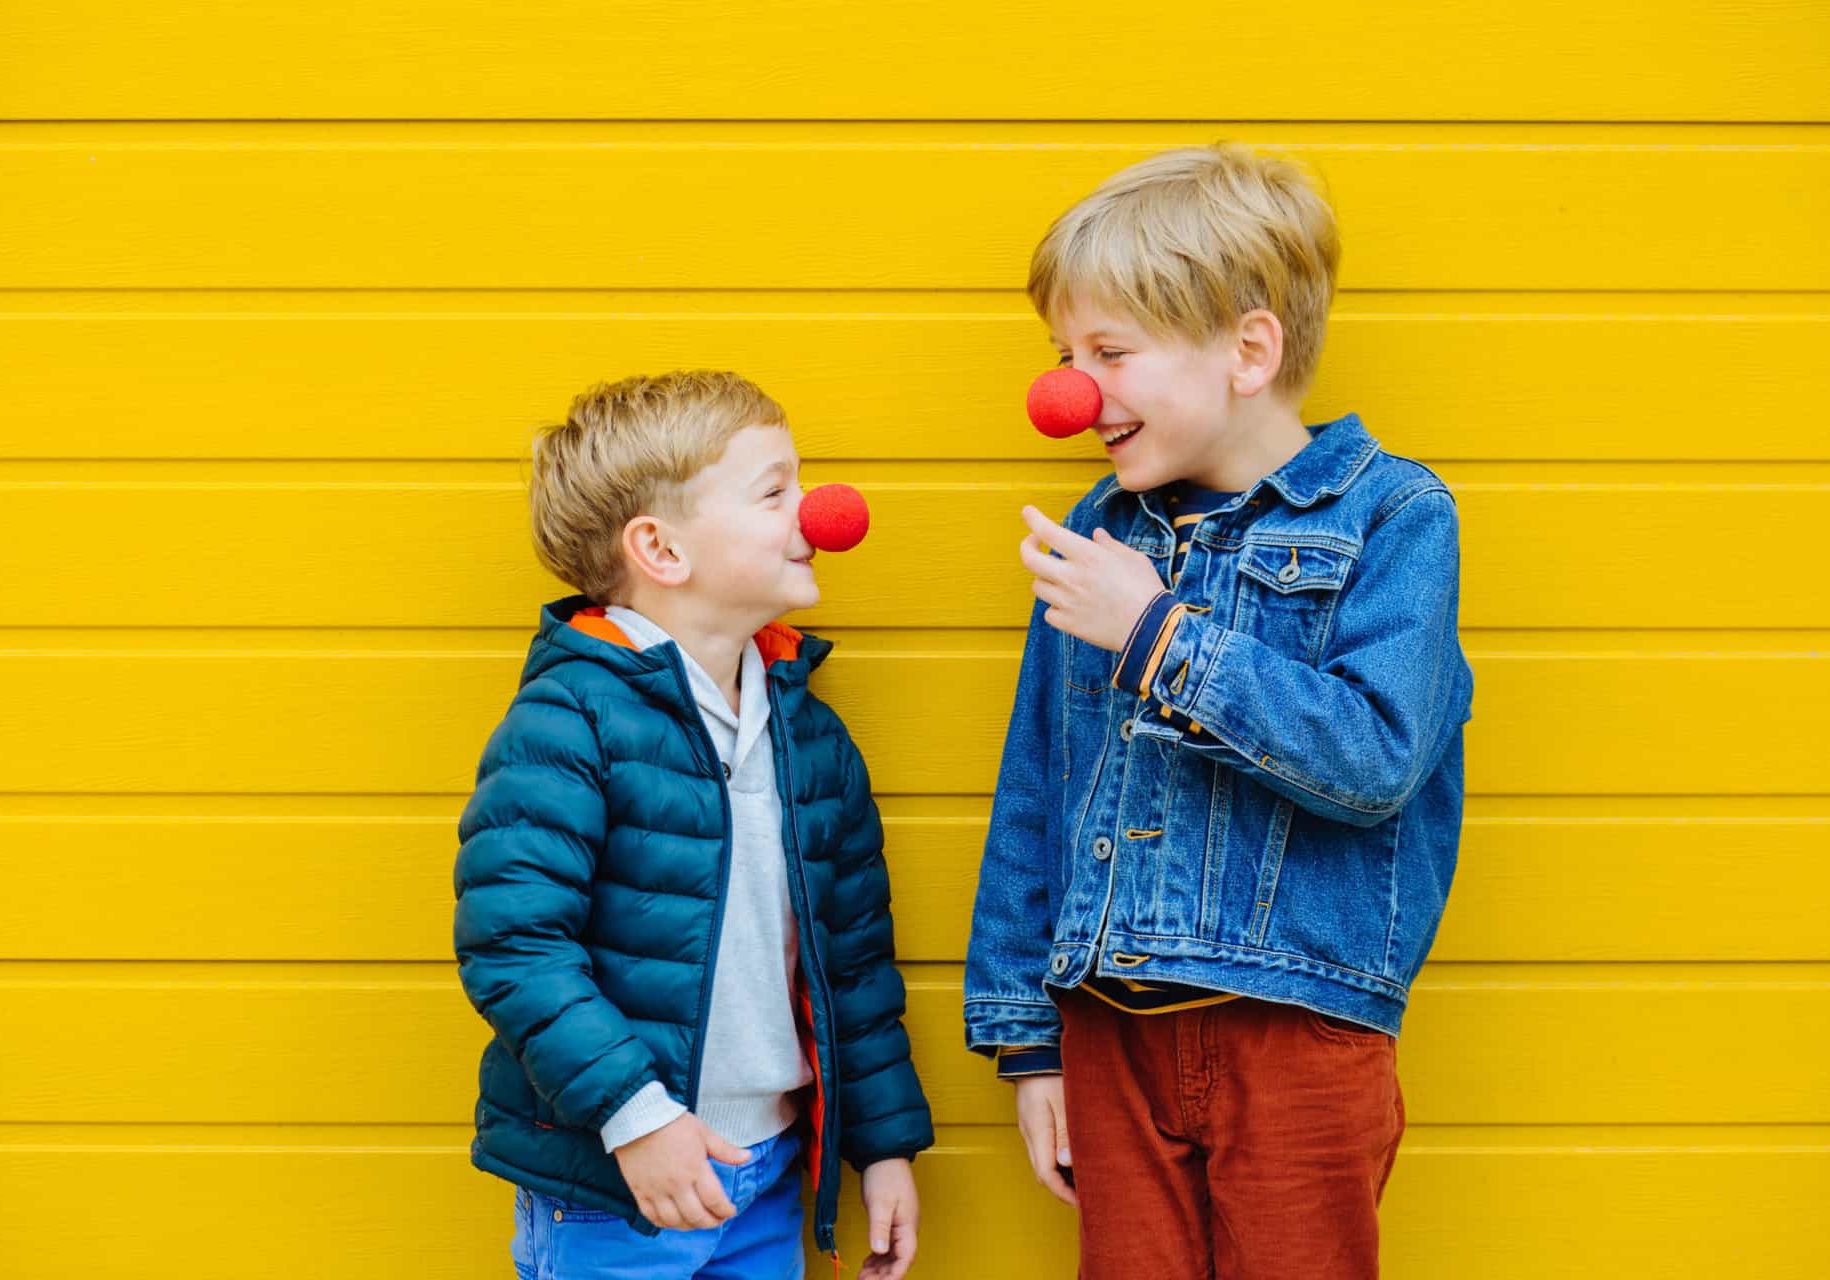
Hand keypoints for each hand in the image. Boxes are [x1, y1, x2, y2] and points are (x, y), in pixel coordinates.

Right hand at [612, 1113, 748, 1230]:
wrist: (637, 1117)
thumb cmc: (673, 1123)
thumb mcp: (703, 1132)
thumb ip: (724, 1150)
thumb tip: (746, 1157)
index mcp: (695, 1169)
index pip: (714, 1200)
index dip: (725, 1210)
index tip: (730, 1211)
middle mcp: (676, 1184)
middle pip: (696, 1216)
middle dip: (711, 1222)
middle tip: (717, 1220)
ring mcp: (656, 1191)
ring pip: (675, 1221)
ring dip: (689, 1226)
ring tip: (697, 1222)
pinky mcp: (640, 1192)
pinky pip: (653, 1217)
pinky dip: (665, 1224)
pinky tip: (673, 1221)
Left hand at [858, 1157, 919, 1279]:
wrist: (884, 1154)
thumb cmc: (885, 1174)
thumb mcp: (880, 1203)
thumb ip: (879, 1228)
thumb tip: (879, 1251)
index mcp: (908, 1225)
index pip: (906, 1257)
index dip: (895, 1274)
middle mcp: (907, 1228)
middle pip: (899, 1260)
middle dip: (884, 1275)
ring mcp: (899, 1225)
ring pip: (892, 1255)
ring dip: (880, 1269)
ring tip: (864, 1278)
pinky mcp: (891, 1221)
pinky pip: (887, 1246)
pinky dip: (878, 1258)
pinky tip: (868, 1264)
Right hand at [1013, 1075, 1076, 1206]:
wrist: (1029, 1049)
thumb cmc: (1049, 1070)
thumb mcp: (1063, 1099)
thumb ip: (1065, 1132)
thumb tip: (1066, 1164)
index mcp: (1036, 1132)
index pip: (1046, 1175)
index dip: (1064, 1193)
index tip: (1083, 1203)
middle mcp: (1029, 1134)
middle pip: (1044, 1172)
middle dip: (1064, 1189)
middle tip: (1089, 1196)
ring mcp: (1029, 1128)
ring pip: (1043, 1162)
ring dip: (1062, 1175)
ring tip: (1086, 1179)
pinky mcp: (1034, 1122)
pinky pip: (1044, 1149)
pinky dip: (1059, 1160)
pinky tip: (1074, 1158)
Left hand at [1019, 505, 1164, 651]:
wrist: (1151, 628)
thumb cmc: (1145, 590)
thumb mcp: (1132, 558)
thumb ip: (1110, 545)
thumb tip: (1097, 535)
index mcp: (1087, 556)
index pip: (1049, 532)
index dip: (1034, 519)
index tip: (1028, 512)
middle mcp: (1071, 577)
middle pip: (1029, 559)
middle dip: (1026, 547)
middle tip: (1033, 544)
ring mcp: (1067, 601)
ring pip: (1037, 586)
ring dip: (1044, 578)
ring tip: (1058, 577)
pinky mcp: (1068, 624)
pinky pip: (1049, 613)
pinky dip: (1055, 608)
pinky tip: (1068, 605)